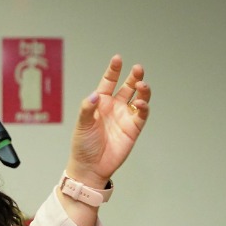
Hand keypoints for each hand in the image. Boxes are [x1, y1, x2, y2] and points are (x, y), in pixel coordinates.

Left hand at [66, 56, 149, 186]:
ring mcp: (125, 117)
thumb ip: (87, 108)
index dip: (114, 70)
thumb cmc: (83, 145)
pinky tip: (140, 103)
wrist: (90, 167)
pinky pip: (141, 114)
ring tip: (142, 85)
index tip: (118, 59)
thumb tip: (95, 95)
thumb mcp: (82, 124)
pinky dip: (143, 107)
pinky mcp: (133, 128)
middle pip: (128, 87)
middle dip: (134, 77)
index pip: (109, 82)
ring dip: (142, 90)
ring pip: (138, 98)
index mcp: (101, 102)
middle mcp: (115, 107)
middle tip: (138, 69)